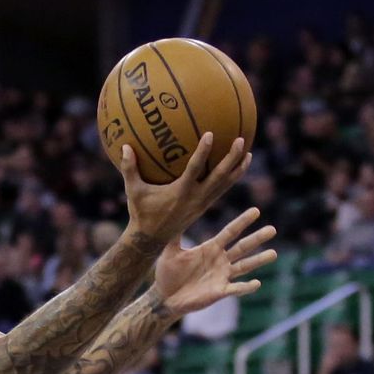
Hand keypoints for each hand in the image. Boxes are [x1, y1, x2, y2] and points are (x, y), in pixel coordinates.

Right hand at [123, 133, 250, 241]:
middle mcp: (195, 198)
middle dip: (230, 159)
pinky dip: (231, 179)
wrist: (151, 239)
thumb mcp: (133, 191)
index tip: (211, 134)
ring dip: (237, 170)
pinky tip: (237, 167)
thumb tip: (124, 147)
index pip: (195, 169)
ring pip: (225, 185)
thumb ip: (129, 169)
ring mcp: (202, 204)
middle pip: (218, 177)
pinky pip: (221, 190)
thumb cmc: (141, 213)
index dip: (203, 152)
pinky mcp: (204, 207)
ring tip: (248, 153)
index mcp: (180, 192)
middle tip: (241, 140)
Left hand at [154, 208, 276, 317]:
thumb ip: (174, 235)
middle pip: (242, 247)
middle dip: (257, 238)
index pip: (230, 232)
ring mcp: (222, 276)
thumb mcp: (169, 251)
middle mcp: (220, 260)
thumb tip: (174, 212)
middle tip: (272, 229)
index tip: (256, 211)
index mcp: (211, 248)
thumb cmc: (167, 273)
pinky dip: (246, 287)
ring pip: (244, 266)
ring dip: (258, 261)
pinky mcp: (219, 292)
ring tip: (273, 254)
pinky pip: (235, 289)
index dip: (242, 222)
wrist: (164, 297)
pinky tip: (256, 283)